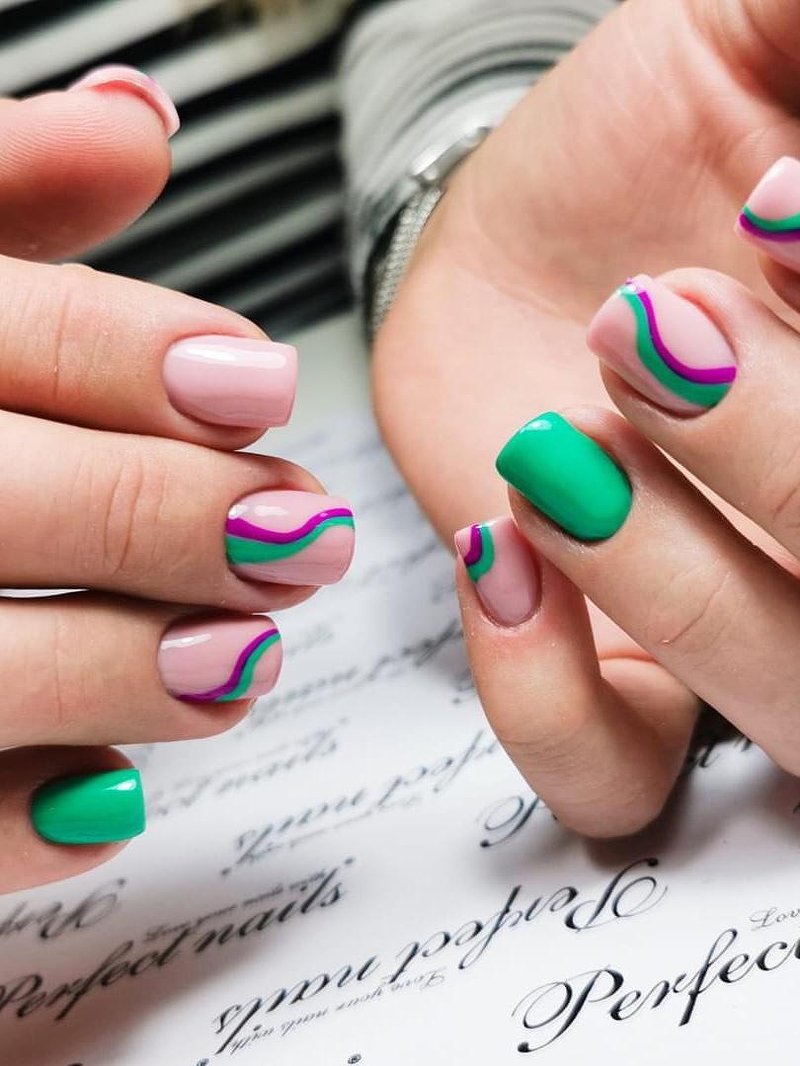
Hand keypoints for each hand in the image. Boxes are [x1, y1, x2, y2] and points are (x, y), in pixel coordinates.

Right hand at [0, 68, 353, 891]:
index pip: (12, 329)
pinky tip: (114, 796)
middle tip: (305, 535)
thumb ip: (11, 200)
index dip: (151, 360)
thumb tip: (139, 122)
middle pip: (25, 504)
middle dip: (187, 521)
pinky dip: (30, 821)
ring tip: (245, 660)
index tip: (264, 386)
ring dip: (139, 671)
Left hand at [373, 0, 799, 833]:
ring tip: (559, 444)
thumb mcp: (758, 43)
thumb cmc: (650, 150)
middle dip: (779, 452)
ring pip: (783, 699)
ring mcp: (737, 625)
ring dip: (672, 575)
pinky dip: (549, 699)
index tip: (777, 207)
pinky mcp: (610, 675)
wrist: (520, 238)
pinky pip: (607, 771)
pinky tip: (498, 558)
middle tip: (658, 328)